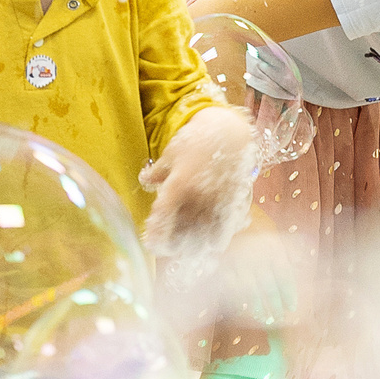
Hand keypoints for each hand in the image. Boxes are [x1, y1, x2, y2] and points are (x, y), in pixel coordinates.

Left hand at [139, 106, 258, 260]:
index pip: (162, 219)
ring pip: (205, 238)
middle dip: (174, 245)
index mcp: (179, 186)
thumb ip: (156, 172)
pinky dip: (218, 238)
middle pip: (183, 234)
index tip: (150, 243)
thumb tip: (144, 181)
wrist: (230, 132)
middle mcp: (199, 198)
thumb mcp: (171, 154)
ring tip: (188, 246)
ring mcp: (219, 203)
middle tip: (168, 246)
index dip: (155, 236)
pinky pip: (227, 231)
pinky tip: (212, 238)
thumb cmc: (196, 141)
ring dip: (195, 245)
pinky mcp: (235, 204)